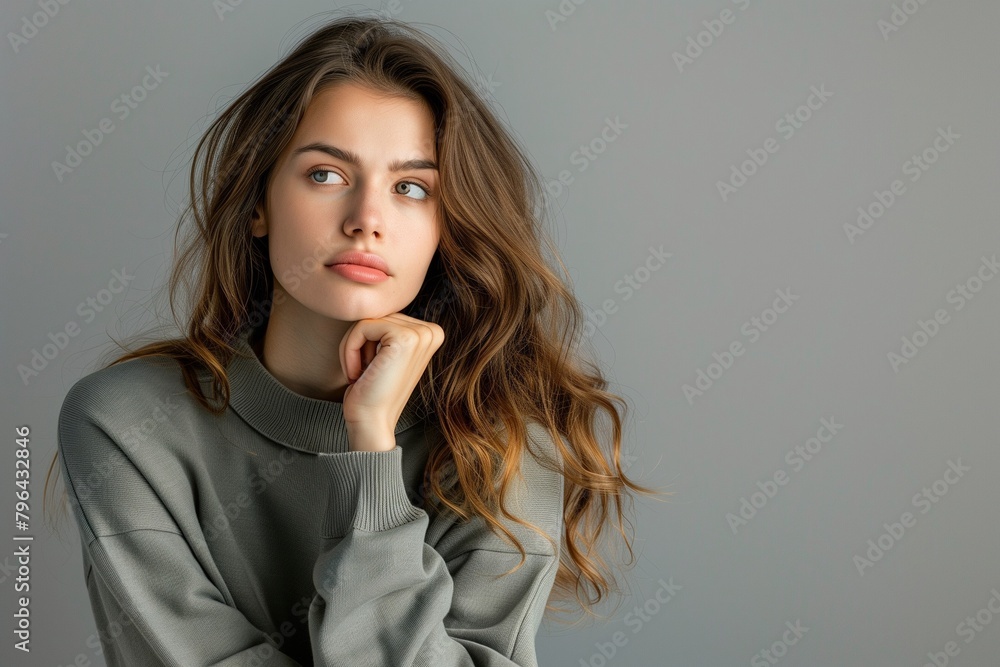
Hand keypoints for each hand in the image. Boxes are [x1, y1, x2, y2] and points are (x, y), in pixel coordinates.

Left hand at [338, 313, 444, 451]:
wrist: (372, 422)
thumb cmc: (372, 390)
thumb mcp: (384, 352)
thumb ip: (386, 327)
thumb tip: (369, 296)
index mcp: (431, 332)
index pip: (385, 315)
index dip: (368, 340)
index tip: (372, 368)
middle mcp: (432, 330)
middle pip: (376, 314)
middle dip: (360, 342)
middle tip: (365, 372)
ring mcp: (421, 334)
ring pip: (366, 320)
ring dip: (353, 348)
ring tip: (362, 373)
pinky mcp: (404, 338)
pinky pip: (361, 327)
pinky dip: (350, 350)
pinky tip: (358, 373)